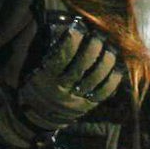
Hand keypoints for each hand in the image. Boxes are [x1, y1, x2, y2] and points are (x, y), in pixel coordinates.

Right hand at [0, 15, 123, 142]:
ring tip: (110, 49)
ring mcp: (76, 100)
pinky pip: (103, 93)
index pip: (61, 58)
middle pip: (81, 67)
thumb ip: (47, 54)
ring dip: (105, 62)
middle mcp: (62, 90)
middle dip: (92, 48)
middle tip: (97, 36)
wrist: (35, 120)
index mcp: (46, 79)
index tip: (78, 28)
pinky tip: (116, 68)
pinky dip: (112, 80)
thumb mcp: (34, 72)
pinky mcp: (87, 107)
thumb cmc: (34, 88)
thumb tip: (64, 29)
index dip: (71, 42)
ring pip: (95, 79)